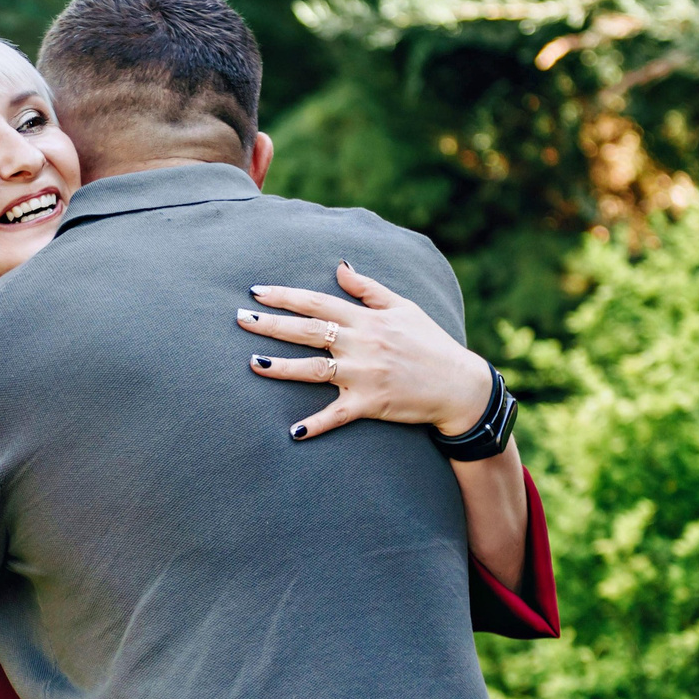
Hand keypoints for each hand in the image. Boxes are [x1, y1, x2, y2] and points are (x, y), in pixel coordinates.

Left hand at [238, 262, 492, 440]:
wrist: (459, 386)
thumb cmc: (430, 343)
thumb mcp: (404, 307)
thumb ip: (368, 288)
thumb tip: (338, 266)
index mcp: (366, 320)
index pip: (317, 302)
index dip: (285, 296)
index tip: (256, 291)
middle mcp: (361, 344)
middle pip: (307, 331)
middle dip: (270, 324)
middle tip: (239, 319)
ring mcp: (363, 375)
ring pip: (313, 370)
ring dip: (281, 368)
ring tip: (252, 364)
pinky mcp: (369, 404)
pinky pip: (336, 416)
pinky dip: (315, 425)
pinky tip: (292, 432)